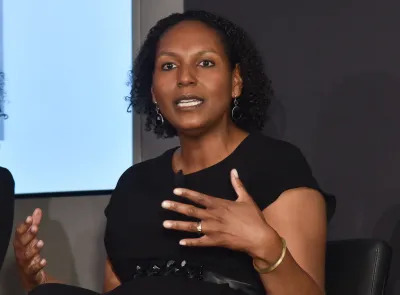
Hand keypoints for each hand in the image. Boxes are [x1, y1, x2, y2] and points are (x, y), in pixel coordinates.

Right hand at [13, 208, 47, 290]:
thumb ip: (35, 224)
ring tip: (41, 242)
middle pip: (21, 244)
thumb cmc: (30, 253)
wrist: (30, 275)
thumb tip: (37, 210)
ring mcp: (25, 263)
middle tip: (35, 228)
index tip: (30, 218)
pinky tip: (44, 261)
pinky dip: (38, 265)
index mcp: (21, 243)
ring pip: (26, 256)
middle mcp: (21, 253)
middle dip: (27, 235)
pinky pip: (33, 269)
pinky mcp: (31, 272)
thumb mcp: (32, 238)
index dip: (24, 226)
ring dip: (33, 249)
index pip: (19, 233)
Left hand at [161, 169, 276, 256]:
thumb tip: (234, 170)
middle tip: (163, 205)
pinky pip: (200, 243)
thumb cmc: (253, 217)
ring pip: (191, 227)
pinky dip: (190, 243)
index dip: (187, 194)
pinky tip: (180, 242)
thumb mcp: (246, 198)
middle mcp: (213, 216)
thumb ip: (237, 184)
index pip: (199, 197)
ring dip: (177, 225)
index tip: (175, 191)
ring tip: (165, 223)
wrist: (259, 237)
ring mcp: (212, 230)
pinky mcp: (215, 242)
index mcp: (219, 204)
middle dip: (176, 207)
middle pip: (191, 211)